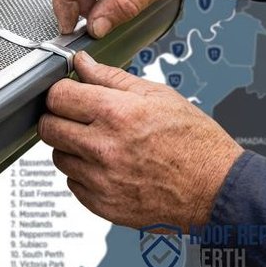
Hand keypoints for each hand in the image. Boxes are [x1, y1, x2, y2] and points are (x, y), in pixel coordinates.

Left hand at [38, 52, 243, 229]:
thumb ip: (111, 77)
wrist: (217, 189)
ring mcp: (100, 179)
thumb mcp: (157, 95)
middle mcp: (103, 147)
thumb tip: (82, 63)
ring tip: (100, 144)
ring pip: (58, 157)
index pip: (57, 96)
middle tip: (76, 118)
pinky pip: (73, 184)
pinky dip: (84, 175)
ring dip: (71, 148)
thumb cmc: (194, 142)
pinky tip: (107, 167)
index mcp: (116, 113)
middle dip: (58, 118)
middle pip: (48, 128)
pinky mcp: (102, 204)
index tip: (66, 95)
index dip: (59, 92)